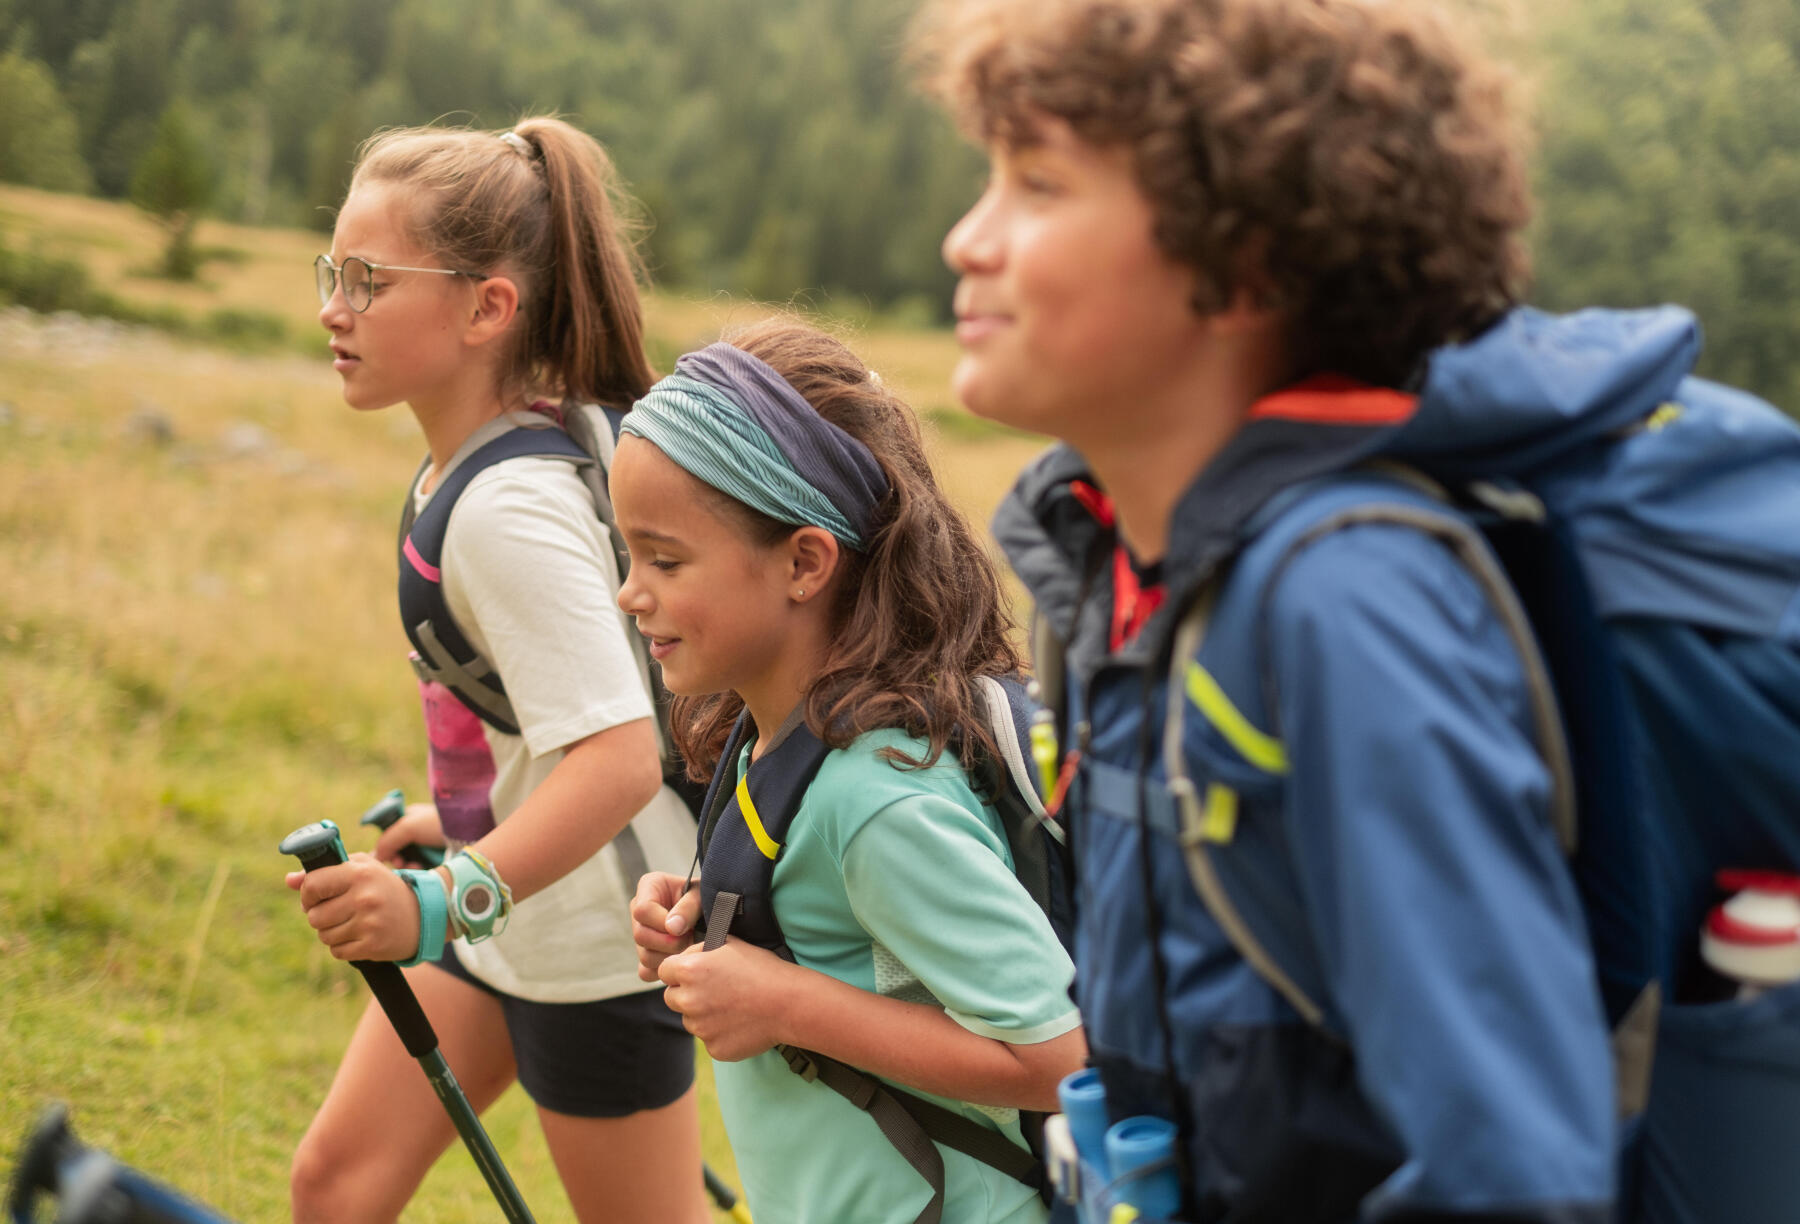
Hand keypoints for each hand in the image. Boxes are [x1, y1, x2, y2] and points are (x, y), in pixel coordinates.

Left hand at [284, 853, 424, 961]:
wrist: (422, 915)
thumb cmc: (383, 888)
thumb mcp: (360, 870)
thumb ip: (323, 872)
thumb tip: (289, 880)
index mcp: (359, 873)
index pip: (312, 885)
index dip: (307, 893)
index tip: (315, 896)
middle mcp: (364, 897)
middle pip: (314, 916)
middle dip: (319, 916)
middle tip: (335, 911)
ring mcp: (369, 923)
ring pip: (323, 935)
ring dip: (330, 932)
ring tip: (349, 923)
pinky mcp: (372, 946)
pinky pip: (337, 952)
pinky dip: (342, 947)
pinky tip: (357, 936)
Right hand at [373, 804, 445, 866]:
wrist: (467, 830)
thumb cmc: (436, 823)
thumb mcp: (407, 826)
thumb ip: (388, 840)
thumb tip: (375, 857)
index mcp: (409, 818)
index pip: (389, 836)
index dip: (385, 849)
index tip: (387, 858)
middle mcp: (418, 831)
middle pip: (399, 852)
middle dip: (398, 860)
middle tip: (402, 864)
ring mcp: (428, 845)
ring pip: (410, 862)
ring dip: (408, 867)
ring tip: (415, 868)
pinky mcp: (438, 857)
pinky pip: (423, 867)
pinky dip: (420, 870)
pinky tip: (422, 871)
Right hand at [631, 871, 699, 981]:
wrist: (714, 912)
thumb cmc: (707, 897)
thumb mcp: (701, 895)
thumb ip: (688, 908)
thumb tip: (672, 929)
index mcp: (649, 887)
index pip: (642, 910)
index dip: (662, 923)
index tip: (684, 928)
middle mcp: (640, 911)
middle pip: (641, 935)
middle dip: (669, 943)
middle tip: (691, 940)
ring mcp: (641, 934)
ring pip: (645, 956)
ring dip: (670, 957)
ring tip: (690, 947)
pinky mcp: (646, 955)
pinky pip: (646, 971)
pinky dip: (665, 970)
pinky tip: (681, 958)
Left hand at [659, 936, 795, 1060]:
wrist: (788, 1003)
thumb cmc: (762, 969)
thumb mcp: (730, 945)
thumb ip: (701, 950)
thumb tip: (686, 955)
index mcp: (689, 971)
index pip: (664, 971)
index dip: (678, 970)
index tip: (694, 972)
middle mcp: (688, 1001)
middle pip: (672, 998)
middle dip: (686, 994)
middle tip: (714, 990)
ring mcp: (700, 1028)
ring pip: (690, 1020)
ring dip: (703, 1015)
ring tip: (732, 1006)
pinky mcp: (714, 1049)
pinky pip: (709, 1039)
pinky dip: (720, 1033)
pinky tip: (740, 1023)